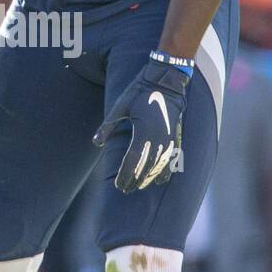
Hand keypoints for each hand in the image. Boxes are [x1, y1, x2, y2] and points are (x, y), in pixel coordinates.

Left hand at [93, 57, 189, 193]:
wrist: (166, 81)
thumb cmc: (140, 92)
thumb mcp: (121, 106)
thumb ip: (108, 126)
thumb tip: (96, 143)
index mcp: (143, 132)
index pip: (132, 161)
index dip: (125, 175)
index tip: (118, 185)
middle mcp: (158, 138)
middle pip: (145, 167)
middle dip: (135, 180)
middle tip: (125, 189)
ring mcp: (168, 138)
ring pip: (158, 166)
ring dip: (148, 178)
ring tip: (139, 187)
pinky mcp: (175, 136)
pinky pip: (171, 159)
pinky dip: (166, 171)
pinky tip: (161, 181)